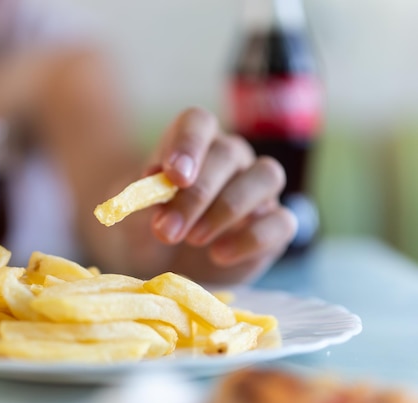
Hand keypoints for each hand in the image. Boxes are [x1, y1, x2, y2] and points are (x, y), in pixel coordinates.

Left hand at [149, 108, 296, 279]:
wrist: (163, 264)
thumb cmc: (150, 228)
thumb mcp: (136, 216)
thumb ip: (144, 197)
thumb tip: (157, 178)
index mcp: (194, 143)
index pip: (198, 122)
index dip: (188, 144)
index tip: (173, 177)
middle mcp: (231, 157)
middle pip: (228, 153)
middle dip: (197, 194)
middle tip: (168, 231)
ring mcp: (257, 188)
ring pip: (266, 176)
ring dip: (228, 208)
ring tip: (194, 240)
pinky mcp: (275, 223)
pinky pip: (282, 221)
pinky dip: (252, 239)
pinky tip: (219, 255)